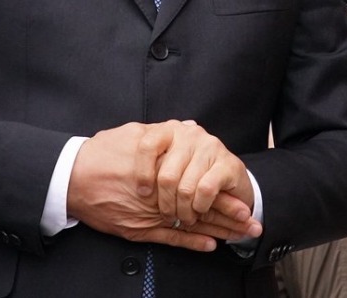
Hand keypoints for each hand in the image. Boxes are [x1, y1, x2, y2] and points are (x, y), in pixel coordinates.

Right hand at [69, 123, 248, 251]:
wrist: (71, 177)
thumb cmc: (101, 154)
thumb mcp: (135, 135)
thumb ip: (162, 137)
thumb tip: (185, 129)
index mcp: (164, 169)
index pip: (202, 183)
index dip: (224, 194)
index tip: (245, 199)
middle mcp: (161, 194)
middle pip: (202, 207)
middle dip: (229, 216)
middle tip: (253, 223)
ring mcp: (151, 214)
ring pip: (191, 225)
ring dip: (217, 231)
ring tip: (241, 236)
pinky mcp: (138, 229)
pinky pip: (170, 239)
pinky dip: (190, 243)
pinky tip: (210, 245)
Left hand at [136, 120, 258, 238]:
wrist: (231, 179)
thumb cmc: (189, 173)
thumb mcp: (165, 163)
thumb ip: (146, 160)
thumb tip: (115, 159)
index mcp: (170, 129)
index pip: (147, 145)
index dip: (142, 173)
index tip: (142, 194)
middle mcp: (190, 134)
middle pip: (166, 175)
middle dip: (165, 203)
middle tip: (168, 216)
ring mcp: (211, 147)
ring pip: (185, 187)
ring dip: (183, 211)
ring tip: (184, 217)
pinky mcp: (228, 163)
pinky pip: (205, 191)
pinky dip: (199, 207)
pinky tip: (199, 210)